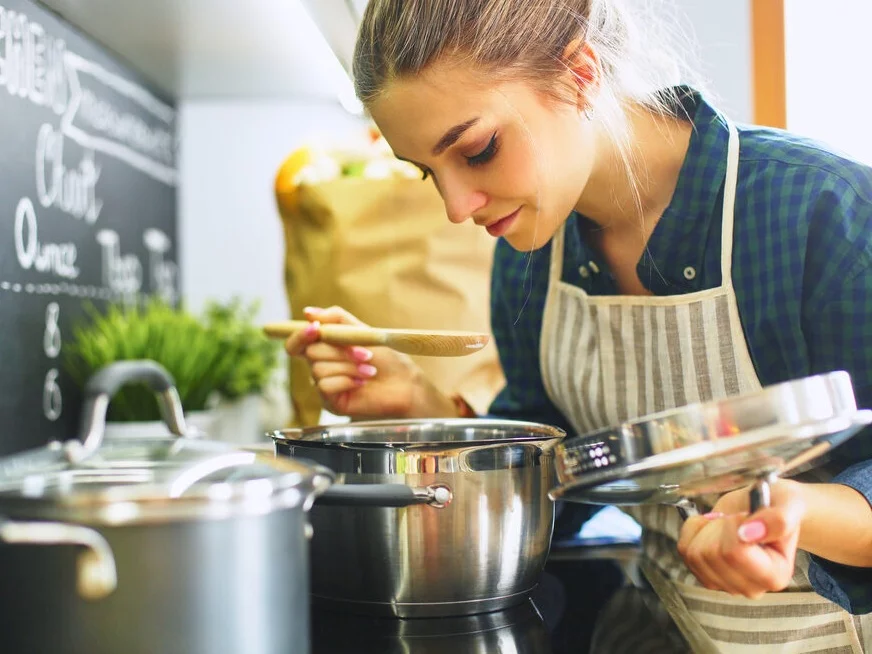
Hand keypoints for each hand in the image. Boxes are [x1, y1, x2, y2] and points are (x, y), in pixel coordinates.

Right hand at [283, 306, 456, 419]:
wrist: (403, 382)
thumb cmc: (385, 357)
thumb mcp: (361, 331)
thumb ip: (335, 319)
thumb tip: (308, 312)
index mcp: (323, 348)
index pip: (296, 343)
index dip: (300, 335)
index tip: (315, 328)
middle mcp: (320, 366)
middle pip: (311, 353)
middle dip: (340, 351)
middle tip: (366, 354)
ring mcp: (324, 385)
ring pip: (319, 370)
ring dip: (349, 367)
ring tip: (369, 370)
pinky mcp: (330, 402)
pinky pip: (325, 386)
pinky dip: (346, 380)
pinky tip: (362, 383)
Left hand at [676, 480, 806, 597]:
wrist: (764, 507)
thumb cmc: (779, 507)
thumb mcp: (789, 504)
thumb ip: (778, 520)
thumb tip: (749, 533)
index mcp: (776, 575)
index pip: (736, 554)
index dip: (733, 526)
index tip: (746, 516)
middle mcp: (752, 587)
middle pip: (711, 554)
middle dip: (720, 526)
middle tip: (738, 519)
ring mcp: (727, 584)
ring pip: (694, 554)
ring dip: (706, 528)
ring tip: (726, 523)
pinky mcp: (706, 575)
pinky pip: (684, 550)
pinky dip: (692, 531)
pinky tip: (712, 527)